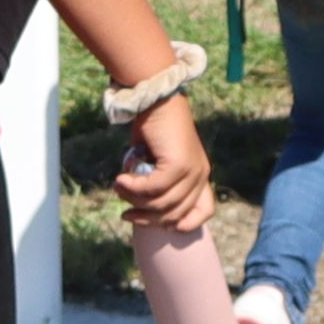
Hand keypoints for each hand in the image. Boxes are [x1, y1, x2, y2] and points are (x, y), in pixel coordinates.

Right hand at [113, 88, 211, 233]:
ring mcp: (192, 170)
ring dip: (135, 200)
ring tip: (119, 187)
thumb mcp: (158, 161)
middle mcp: (201, 174)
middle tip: (126, 212)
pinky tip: (120, 179)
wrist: (156, 98)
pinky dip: (133, 188)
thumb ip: (158, 184)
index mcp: (200, 175)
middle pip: (174, 214)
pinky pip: (152, 189)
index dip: (182, 224)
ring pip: (161, 204)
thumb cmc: (154, 128)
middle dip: (147, 218)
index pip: (203, 212)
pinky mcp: (178, 164)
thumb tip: (143, 209)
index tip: (157, 224)